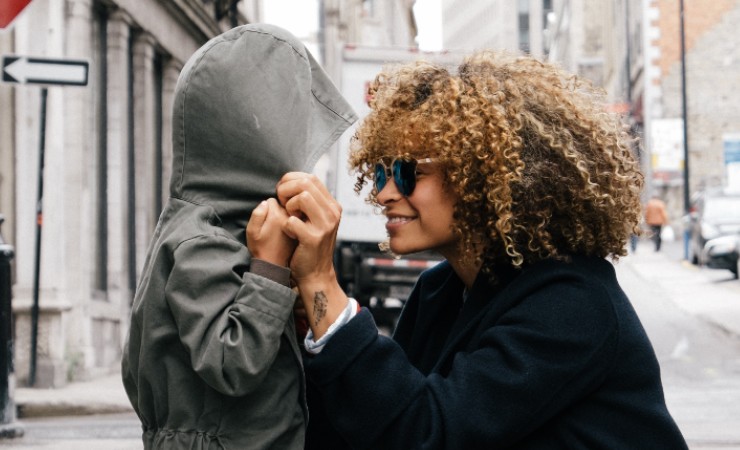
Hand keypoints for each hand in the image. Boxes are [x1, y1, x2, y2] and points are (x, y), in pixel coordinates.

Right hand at [246, 198, 295, 266]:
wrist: (275, 266)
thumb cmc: (261, 249)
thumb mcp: (252, 232)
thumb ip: (257, 214)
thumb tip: (266, 202)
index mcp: (276, 214)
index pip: (272, 200)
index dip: (267, 209)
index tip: (266, 221)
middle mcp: (289, 216)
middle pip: (284, 203)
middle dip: (277, 210)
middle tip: (272, 226)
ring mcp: (298, 222)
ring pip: (291, 211)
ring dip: (286, 216)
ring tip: (280, 231)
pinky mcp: (303, 229)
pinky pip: (298, 219)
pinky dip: (294, 223)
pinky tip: (289, 233)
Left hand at [276, 173, 348, 337]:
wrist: (316, 274)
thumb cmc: (309, 244)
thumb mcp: (315, 219)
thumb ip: (310, 201)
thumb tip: (293, 181)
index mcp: (332, 205)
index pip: (311, 177)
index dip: (291, 180)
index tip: (283, 194)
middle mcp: (333, 213)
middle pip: (306, 182)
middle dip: (286, 190)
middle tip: (282, 204)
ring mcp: (325, 225)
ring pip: (302, 197)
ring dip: (288, 206)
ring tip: (288, 218)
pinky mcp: (314, 238)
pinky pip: (292, 221)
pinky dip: (286, 226)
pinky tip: (290, 233)